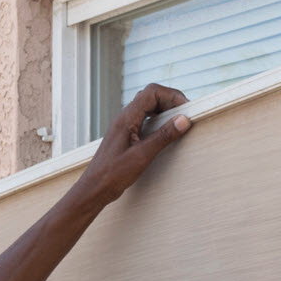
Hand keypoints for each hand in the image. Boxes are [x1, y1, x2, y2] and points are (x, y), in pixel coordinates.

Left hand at [72, 82, 191, 209]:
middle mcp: (125, 117)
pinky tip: (164, 132)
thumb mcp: (142, 155)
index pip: (152, 92)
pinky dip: (158, 120)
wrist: (95, 187)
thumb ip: (163, 136)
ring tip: (178, 122)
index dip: (172, 96)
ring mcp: (125, 125)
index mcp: (127, 118)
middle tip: (185, 115)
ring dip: (164, 110)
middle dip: (170, 101)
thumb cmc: (113, 173)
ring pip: (148, 106)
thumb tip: (183, 120)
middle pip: (151, 96)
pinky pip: (144, 118)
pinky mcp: (126, 134)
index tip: (186, 108)